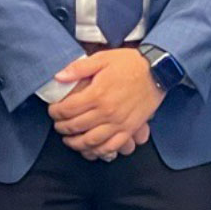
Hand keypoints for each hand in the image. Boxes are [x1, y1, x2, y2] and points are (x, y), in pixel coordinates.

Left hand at [49, 50, 163, 157]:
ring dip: (75, 143)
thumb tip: (58, 77)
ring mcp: (119, 123)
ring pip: (90, 141)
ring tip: (69, 140)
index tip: (53, 110)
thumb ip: (79, 68)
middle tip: (58, 124)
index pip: (68, 109)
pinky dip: (97, 151)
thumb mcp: (103, 58)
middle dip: (62, 127)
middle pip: (76, 127)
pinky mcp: (129, 129)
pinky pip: (111, 146)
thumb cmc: (130, 63)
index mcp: (97, 94)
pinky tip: (90, 149)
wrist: (158, 70)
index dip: (55, 112)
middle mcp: (107, 112)